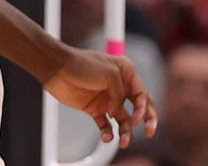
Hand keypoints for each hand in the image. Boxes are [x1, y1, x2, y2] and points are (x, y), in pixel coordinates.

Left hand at [43, 47, 158, 147]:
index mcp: (126, 73)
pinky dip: (109, 133)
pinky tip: (107, 137)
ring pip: (123, 120)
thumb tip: (117, 113)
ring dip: (126, 132)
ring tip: (123, 142)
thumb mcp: (109, 73)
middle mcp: (119, 87)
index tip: (137, 119)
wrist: (57, 69)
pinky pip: (106, 125)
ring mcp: (107, 99)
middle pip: (139, 107)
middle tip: (150, 132)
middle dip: (147, 120)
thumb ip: (119, 94)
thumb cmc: (82, 64)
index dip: (143, 108)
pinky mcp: (95, 109)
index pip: (142, 94)